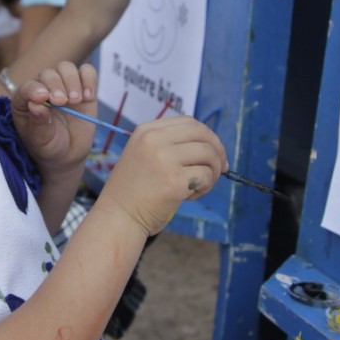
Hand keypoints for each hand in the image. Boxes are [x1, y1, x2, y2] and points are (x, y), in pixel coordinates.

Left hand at [10, 62, 97, 175]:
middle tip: (63, 102)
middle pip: (48, 73)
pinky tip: (88, 96)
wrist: (67, 154)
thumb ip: (38, 122)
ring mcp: (63, 85)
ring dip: (72, 81)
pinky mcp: (82, 87)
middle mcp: (42, 87)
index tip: (44, 98)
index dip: (34, 89)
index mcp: (24, 99)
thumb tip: (35, 104)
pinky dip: (89, 80)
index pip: (27, 87)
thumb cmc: (48, 146)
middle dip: (56, 85)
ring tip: (76, 101)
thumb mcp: (39, 139)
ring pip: (66, 68)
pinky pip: (87, 72)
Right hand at [96, 117, 227, 236]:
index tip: (213, 152)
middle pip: (202, 134)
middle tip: (221, 168)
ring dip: (213, 172)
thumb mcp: (144, 154)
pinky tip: (189, 197)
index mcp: (146, 130)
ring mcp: (164, 159)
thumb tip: (211, 144)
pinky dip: (205, 188)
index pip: (189, 122)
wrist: (118, 217)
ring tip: (199, 187)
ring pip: (209, 155)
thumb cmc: (134, 190)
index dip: (207, 136)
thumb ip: (169, 144)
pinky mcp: (174, 181)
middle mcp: (154, 140)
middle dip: (218, 151)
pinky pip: (205, 176)